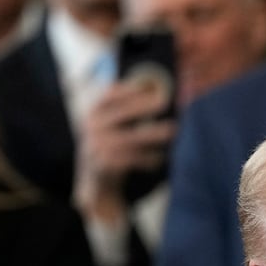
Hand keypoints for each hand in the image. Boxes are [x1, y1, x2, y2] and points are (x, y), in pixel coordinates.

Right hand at [73, 77, 176, 222]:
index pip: (108, 96)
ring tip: (173, 130)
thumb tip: (155, 91)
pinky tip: (160, 158)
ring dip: (153, 134)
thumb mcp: (110, 125)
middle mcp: (92, 127)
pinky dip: (148, 158)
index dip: (128, 89)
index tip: (149, 86)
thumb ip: (126, 109)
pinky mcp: (104, 165)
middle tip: (164, 102)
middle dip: (143, 106)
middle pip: (121, 113)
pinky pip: (131, 160)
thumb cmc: (110, 145)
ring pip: (130, 138)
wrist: (95, 179)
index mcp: (92, 113)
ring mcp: (97, 146)